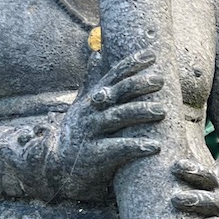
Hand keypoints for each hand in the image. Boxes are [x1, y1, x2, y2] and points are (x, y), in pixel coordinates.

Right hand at [38, 49, 167, 198]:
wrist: (56, 166)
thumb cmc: (77, 132)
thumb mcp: (81, 103)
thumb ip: (91, 80)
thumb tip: (96, 52)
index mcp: (93, 98)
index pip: (114, 75)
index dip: (131, 63)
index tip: (152, 54)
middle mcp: (91, 111)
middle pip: (117, 92)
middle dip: (139, 84)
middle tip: (161, 80)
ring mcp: (91, 131)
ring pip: (118, 116)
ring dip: (141, 112)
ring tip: (162, 111)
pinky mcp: (94, 154)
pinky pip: (117, 148)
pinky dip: (136, 146)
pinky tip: (154, 146)